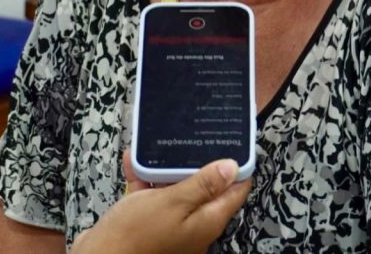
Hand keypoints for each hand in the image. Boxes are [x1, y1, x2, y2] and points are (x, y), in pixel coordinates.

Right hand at [71, 153, 251, 253]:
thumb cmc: (137, 234)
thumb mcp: (173, 202)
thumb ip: (203, 184)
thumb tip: (233, 167)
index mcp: (207, 220)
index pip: (235, 190)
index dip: (237, 166)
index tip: (232, 140)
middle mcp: (194, 224)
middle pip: (205, 187)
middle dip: (198, 161)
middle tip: (195, 135)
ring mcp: (171, 224)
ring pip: (176, 189)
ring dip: (166, 168)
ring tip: (160, 142)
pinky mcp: (149, 224)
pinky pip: (152, 196)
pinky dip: (144, 180)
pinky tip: (133, 160)